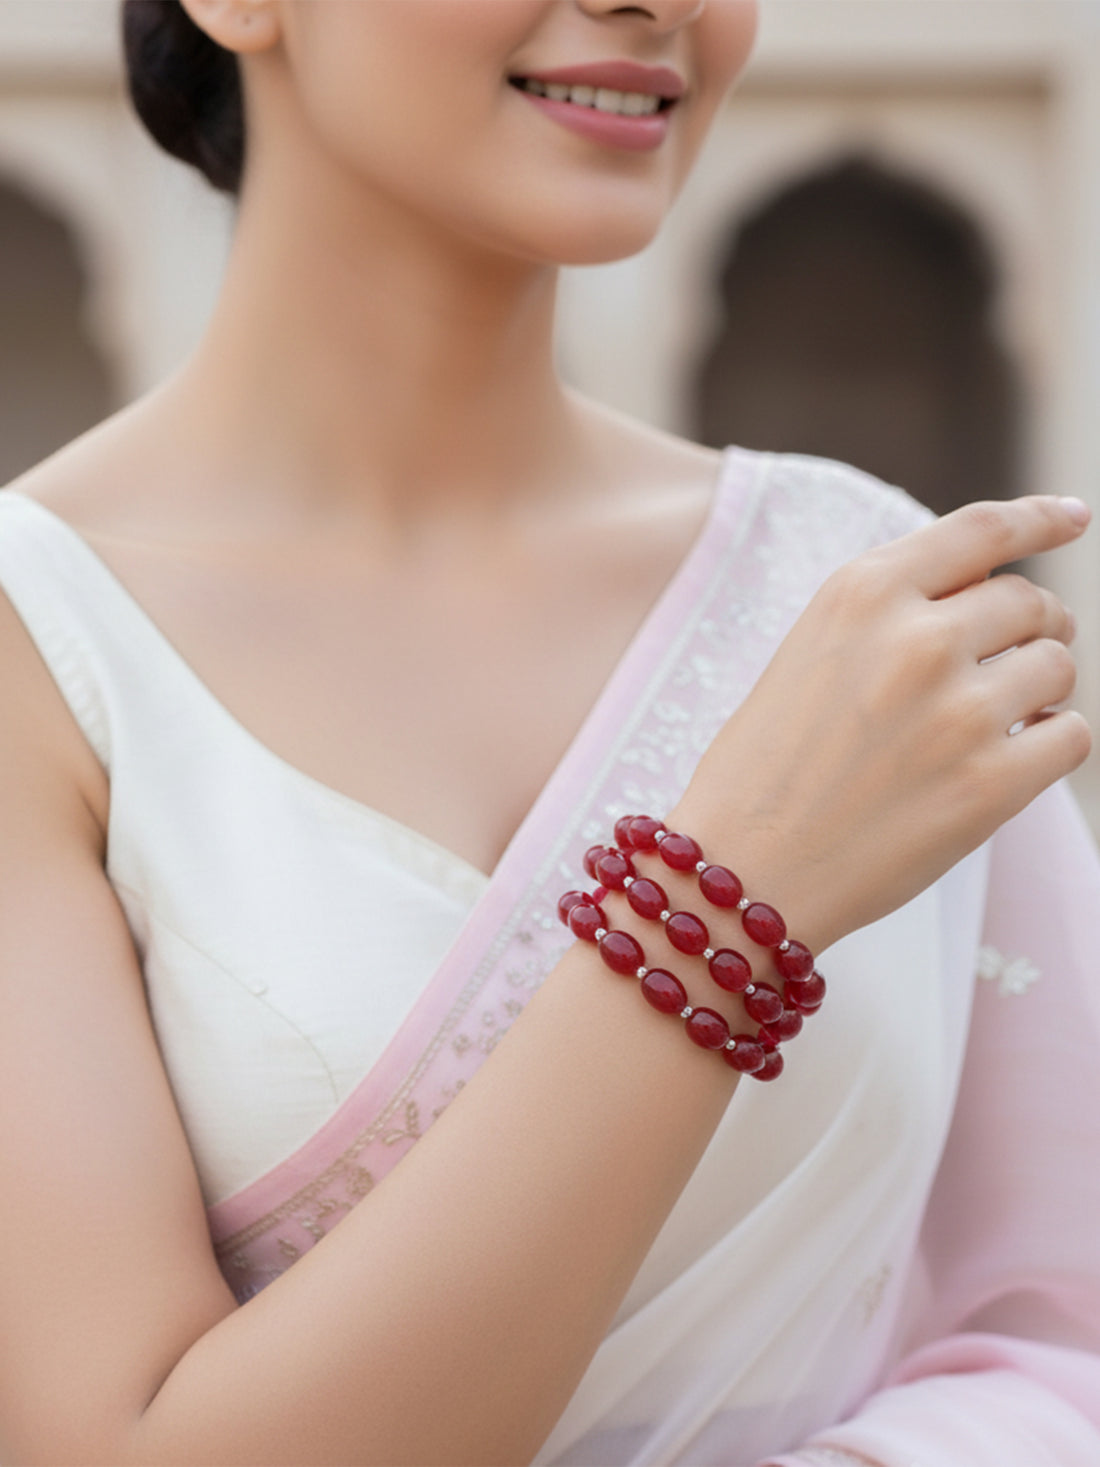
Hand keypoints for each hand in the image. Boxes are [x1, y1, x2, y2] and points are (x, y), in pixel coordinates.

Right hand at [670, 496, 1091, 952]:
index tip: (1073, 518)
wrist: (742, 872)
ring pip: (1057, 665)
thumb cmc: (762, 770)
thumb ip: (889, 615)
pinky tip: (1010, 759)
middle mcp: (916, 637)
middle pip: (1028, 600)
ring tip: (996, 722)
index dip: (1040, 518)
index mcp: (862, 593)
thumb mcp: (808, 654)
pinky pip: (1071, 736)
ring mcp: (959, 710)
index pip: (982, 530)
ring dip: (1038, 690)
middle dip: (1031, 627)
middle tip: (1010, 662)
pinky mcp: (991, 783)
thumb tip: (986, 601)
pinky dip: (1050, 743)